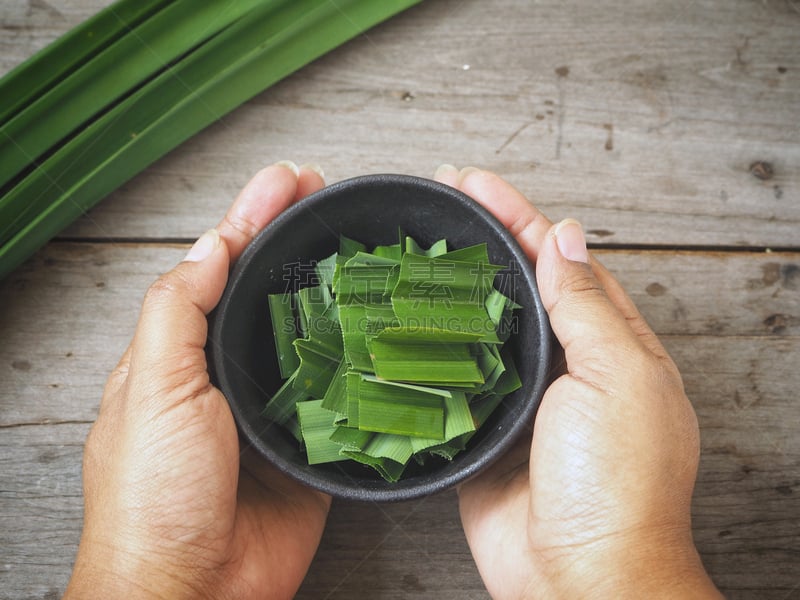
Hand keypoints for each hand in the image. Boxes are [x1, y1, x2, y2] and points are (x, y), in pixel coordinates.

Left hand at [65, 162, 330, 599]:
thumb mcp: (152, 390)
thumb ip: (177, 313)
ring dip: (336, 289)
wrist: (194, 589)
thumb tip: (209, 248)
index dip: (252, 218)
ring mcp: (278, 407)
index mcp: (185, 353)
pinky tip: (384, 327)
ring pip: (313, 334)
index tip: (285, 181)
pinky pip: (346, 393)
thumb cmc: (153, 496)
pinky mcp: (316, 442)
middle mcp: (233, 372)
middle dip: (297, 237)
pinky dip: (364, 359)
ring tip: (363, 242)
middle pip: (271, 290)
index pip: (221, 267)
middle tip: (329, 195)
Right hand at [434, 166, 721, 597]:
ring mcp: (517, 396)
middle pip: (515, 285)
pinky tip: (398, 321)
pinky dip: (426, 348)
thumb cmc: (616, 480)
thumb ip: (583, 306)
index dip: (518, 216)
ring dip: (448, 288)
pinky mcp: (478, 428)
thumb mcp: (616, 376)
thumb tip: (565, 236)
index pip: (559, 260)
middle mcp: (562, 363)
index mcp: (607, 343)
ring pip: (477, 327)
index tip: (472, 182)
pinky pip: (448, 378)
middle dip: (478, 239)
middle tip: (432, 201)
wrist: (578, 576)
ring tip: (408, 247)